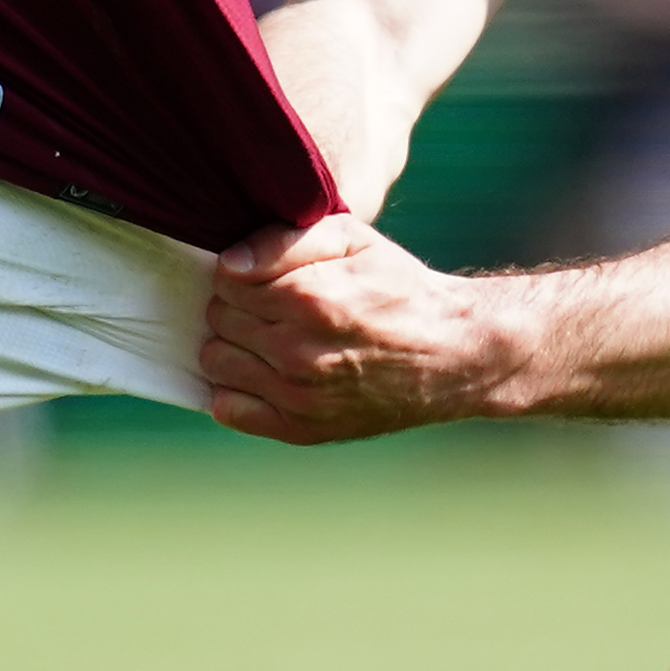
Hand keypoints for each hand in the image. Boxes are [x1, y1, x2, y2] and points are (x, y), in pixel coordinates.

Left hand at [201, 214, 518, 441]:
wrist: (453, 354)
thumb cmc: (400, 289)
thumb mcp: (353, 241)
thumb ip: (284, 242)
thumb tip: (228, 265)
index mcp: (308, 299)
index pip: (225, 281)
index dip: (241, 273)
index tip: (266, 276)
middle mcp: (297, 352)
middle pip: (218, 319)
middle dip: (237, 306)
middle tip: (272, 305)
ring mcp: (298, 396)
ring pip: (216, 361)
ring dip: (233, 345)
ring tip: (268, 336)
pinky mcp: (302, 429)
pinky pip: (229, 410)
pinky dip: (235, 389)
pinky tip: (264, 372)